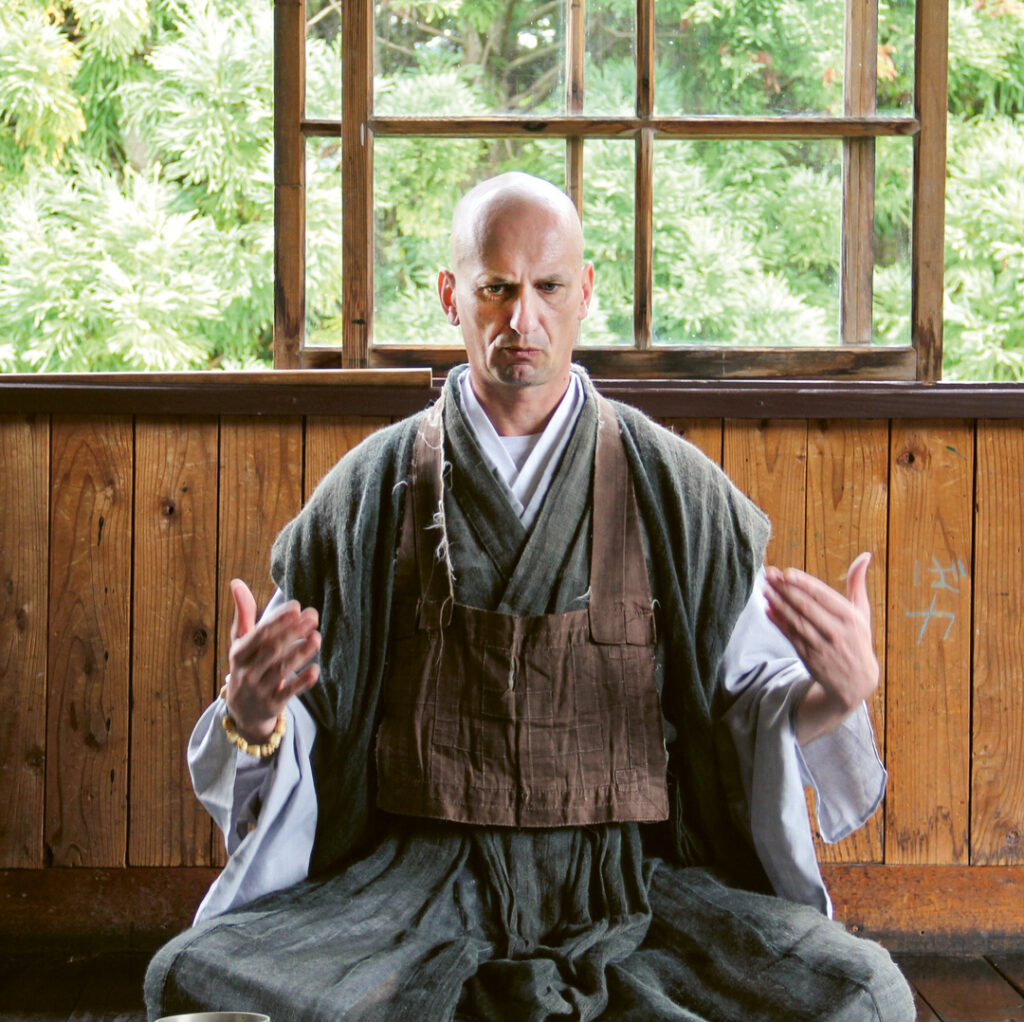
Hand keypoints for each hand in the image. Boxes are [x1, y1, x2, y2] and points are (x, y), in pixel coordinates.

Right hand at [224, 579, 320, 742]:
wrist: (243, 711)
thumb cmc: (247, 665)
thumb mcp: (241, 642)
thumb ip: (244, 613)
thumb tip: (236, 582)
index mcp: (238, 653)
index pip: (258, 635)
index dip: (277, 621)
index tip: (297, 607)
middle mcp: (247, 672)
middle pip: (271, 650)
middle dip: (292, 632)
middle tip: (313, 616)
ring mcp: (259, 690)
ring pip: (281, 670)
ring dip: (300, 652)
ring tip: (317, 637)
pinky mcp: (273, 705)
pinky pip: (289, 692)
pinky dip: (302, 681)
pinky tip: (315, 668)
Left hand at [763, 552, 878, 745]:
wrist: (856, 682)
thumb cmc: (858, 639)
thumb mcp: (862, 613)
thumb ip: (858, 584)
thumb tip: (865, 555)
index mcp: (850, 617)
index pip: (823, 596)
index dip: (803, 583)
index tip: (786, 572)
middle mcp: (836, 631)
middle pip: (805, 606)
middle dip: (784, 588)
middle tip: (768, 574)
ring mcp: (821, 645)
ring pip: (795, 621)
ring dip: (777, 603)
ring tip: (764, 588)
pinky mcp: (808, 657)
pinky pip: (790, 636)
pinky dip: (778, 622)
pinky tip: (767, 608)